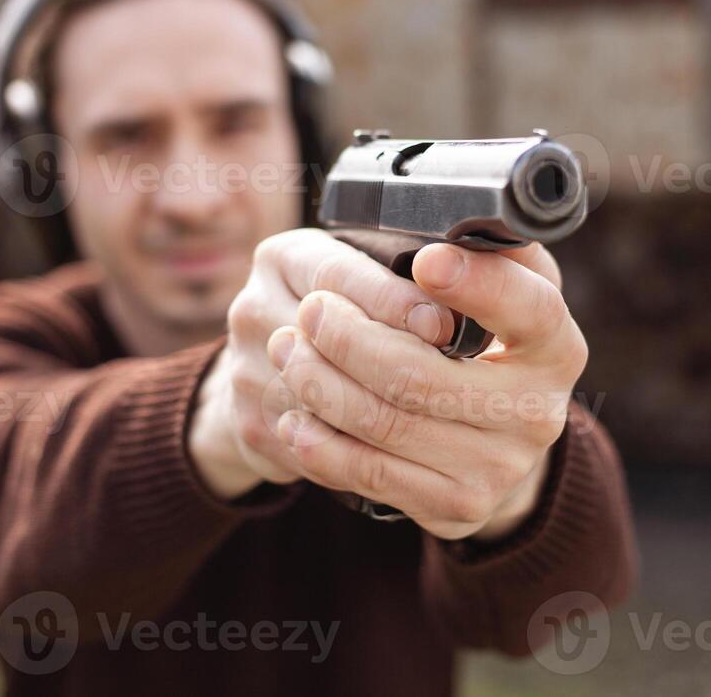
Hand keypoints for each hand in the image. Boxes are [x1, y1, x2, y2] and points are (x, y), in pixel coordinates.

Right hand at [188, 229, 454, 500]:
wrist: (274, 368)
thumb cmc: (346, 308)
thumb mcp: (367, 268)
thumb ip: (405, 269)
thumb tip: (466, 284)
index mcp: (285, 257)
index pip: (338, 276)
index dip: (393, 302)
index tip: (443, 325)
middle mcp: (252, 308)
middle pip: (324, 340)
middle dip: (393, 362)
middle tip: (453, 381)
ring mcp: (243, 370)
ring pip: (319, 400)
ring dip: (381, 413)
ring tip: (443, 421)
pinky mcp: (247, 425)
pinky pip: (311, 445)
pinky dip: (358, 450)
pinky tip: (406, 452)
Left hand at [269, 241, 586, 540]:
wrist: (497, 440)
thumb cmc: (489, 342)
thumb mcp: (507, 289)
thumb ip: (490, 255)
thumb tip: (451, 227)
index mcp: (555, 346)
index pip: (528, 309)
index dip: (475, 284)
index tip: (424, 261)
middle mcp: (537, 413)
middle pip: (422, 375)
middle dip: (350, 337)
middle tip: (311, 309)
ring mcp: (498, 467)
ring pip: (386, 424)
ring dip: (320, 384)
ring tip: (288, 350)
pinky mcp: (456, 505)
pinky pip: (371, 475)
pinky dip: (322, 443)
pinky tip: (297, 413)